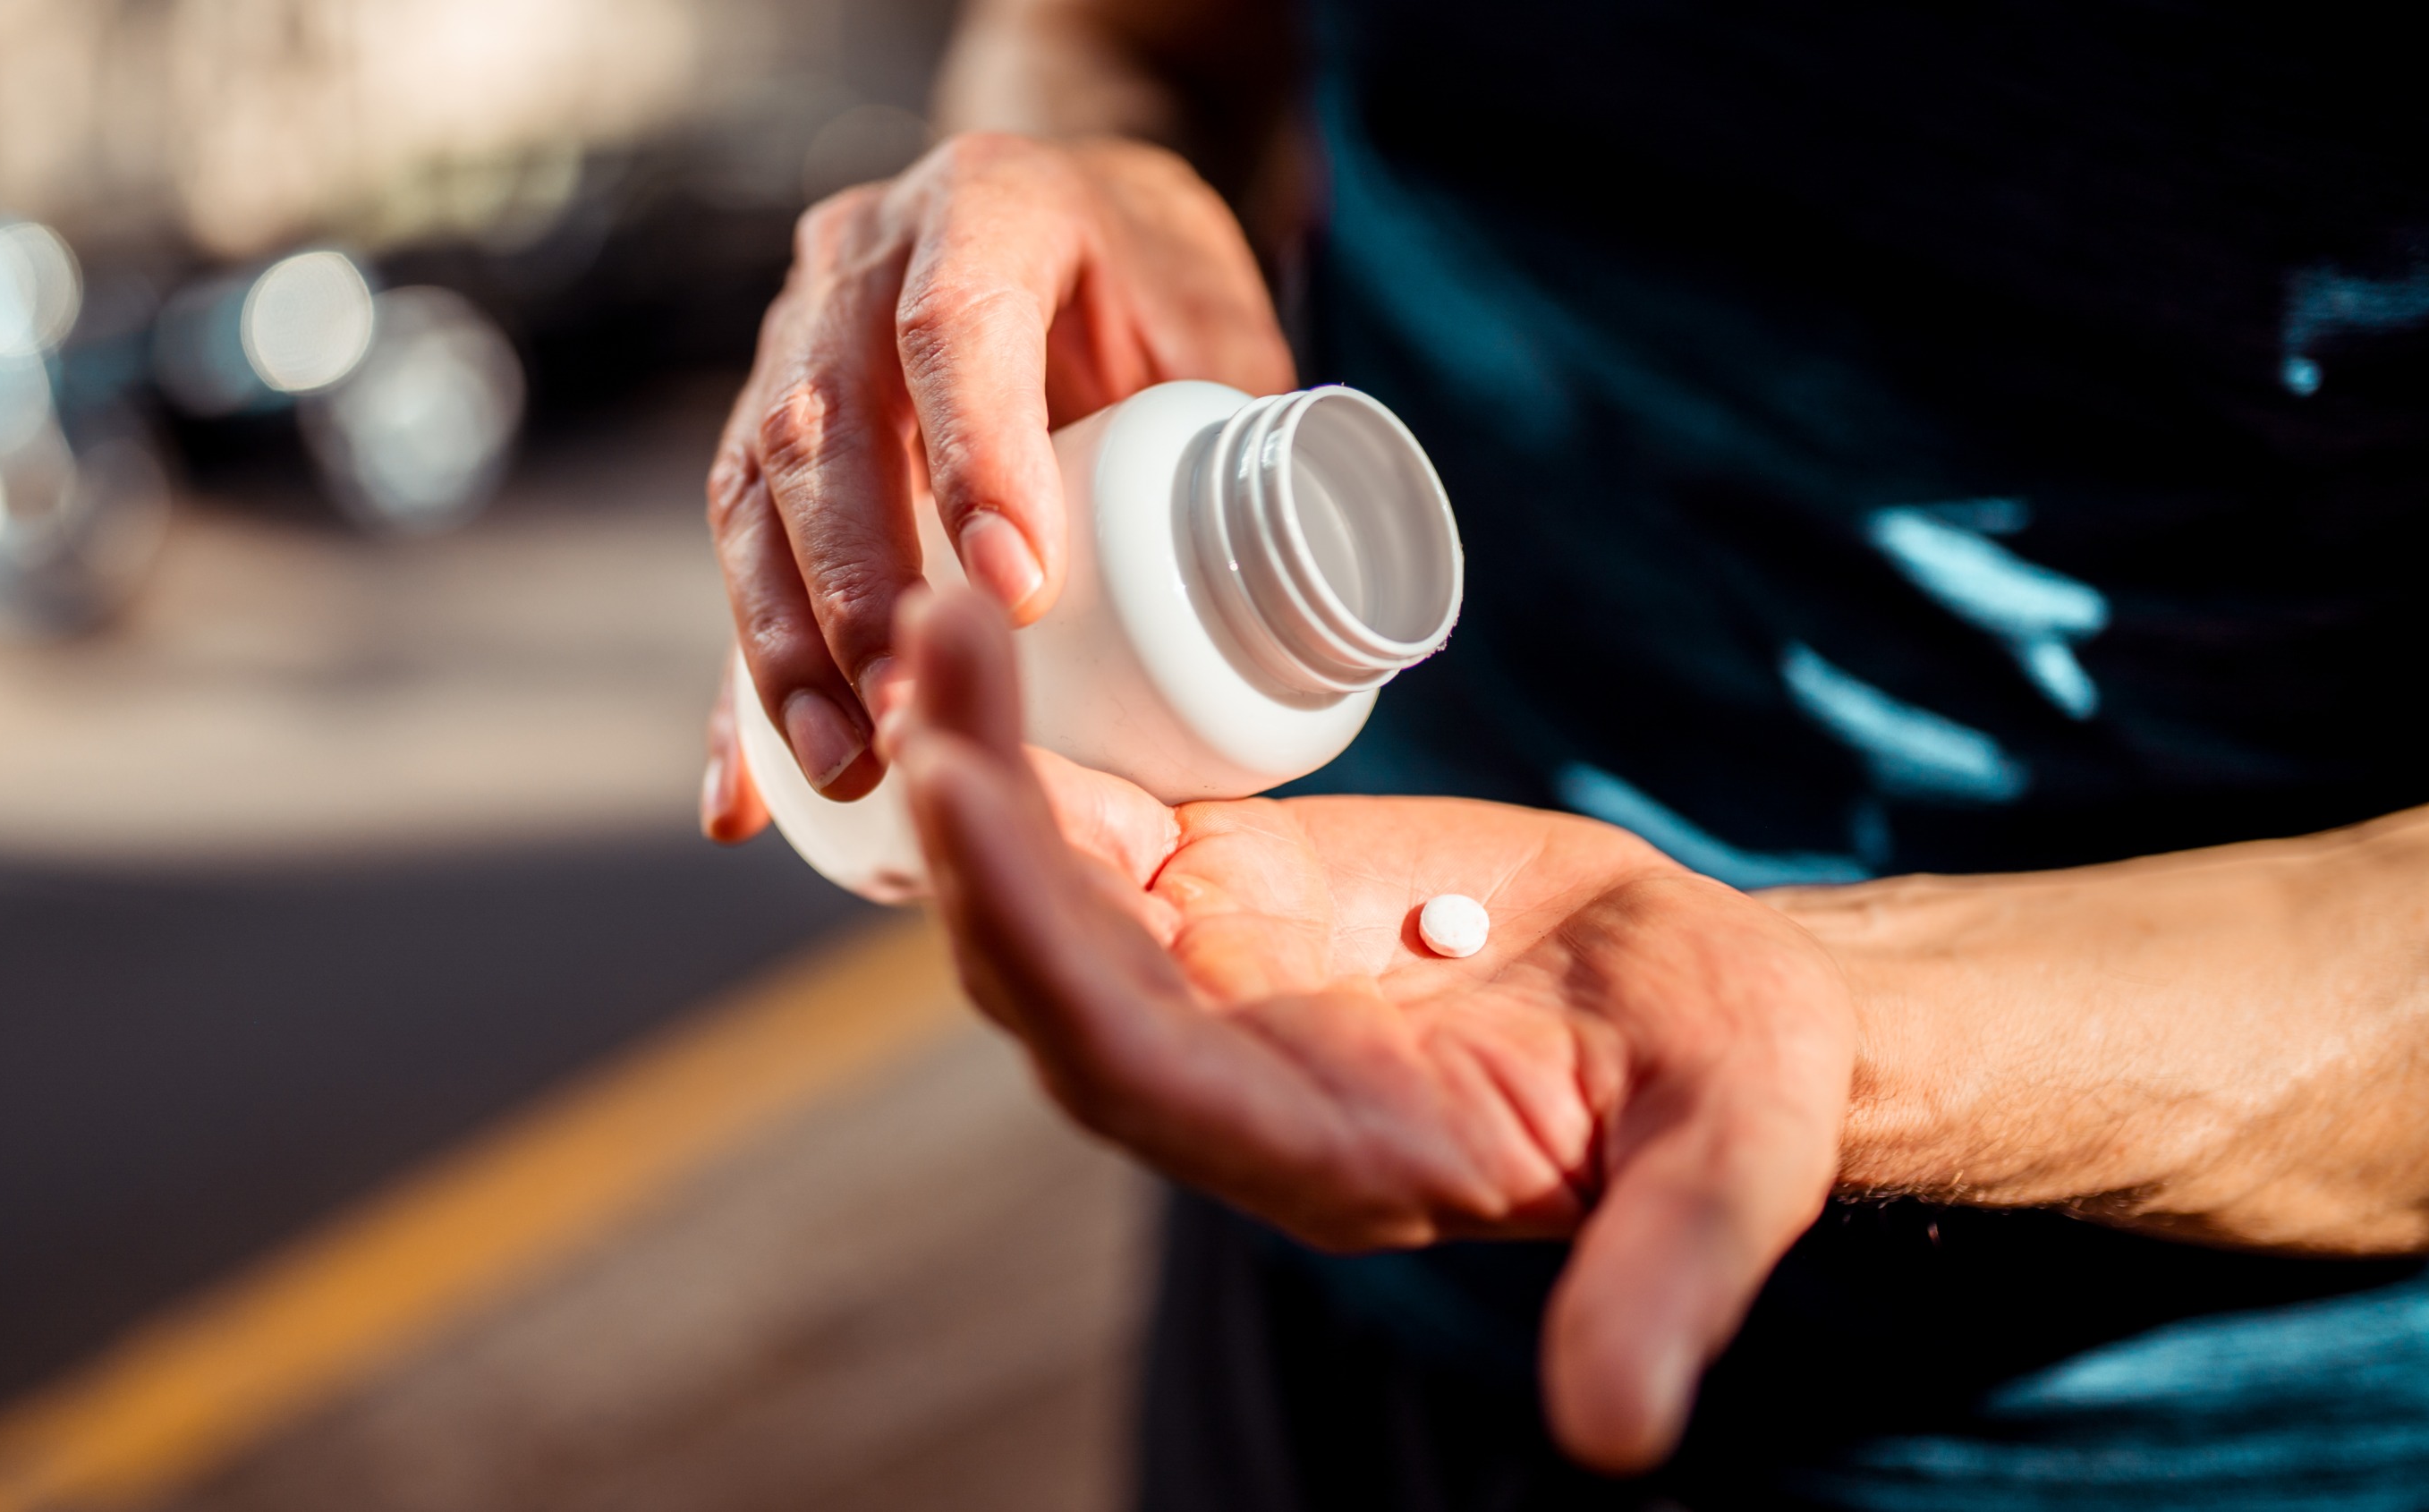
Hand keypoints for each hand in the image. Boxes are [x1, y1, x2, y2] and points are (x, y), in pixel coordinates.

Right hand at [701, 132, 1292, 840]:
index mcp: (986, 206)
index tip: (1019, 594)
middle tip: (910, 709)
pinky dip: (741, 689)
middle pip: (820, 423)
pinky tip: (745, 797)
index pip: (954, 323)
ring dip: (784, 646)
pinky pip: (738, 568)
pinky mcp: (762, 442)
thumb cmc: (1156, 289)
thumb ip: (1243, 437)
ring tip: (845, 765)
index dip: (975, 455)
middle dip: (853, 584)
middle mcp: (858, 264)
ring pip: (750, 497)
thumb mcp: (1218, 326)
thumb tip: (1291, 603)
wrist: (1075, 227)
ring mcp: (791, 346)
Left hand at [887, 588, 1855, 1472]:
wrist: (1698, 997)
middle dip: (975, 833)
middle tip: (930, 658)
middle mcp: (1225, 1081)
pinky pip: (1090, 827)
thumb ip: (1666, 1280)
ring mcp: (1208, 982)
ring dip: (980, 767)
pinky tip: (981, 639)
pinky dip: (1032, 745)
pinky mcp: (1218, 894)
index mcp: (1318, 1157)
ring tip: (942, 616)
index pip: (1133, 1069)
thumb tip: (1620, 1439)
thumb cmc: (1722, 1084)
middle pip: (1046, 971)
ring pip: (1043, 891)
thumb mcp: (1723, 1165)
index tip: (969, 805)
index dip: (1043, 947)